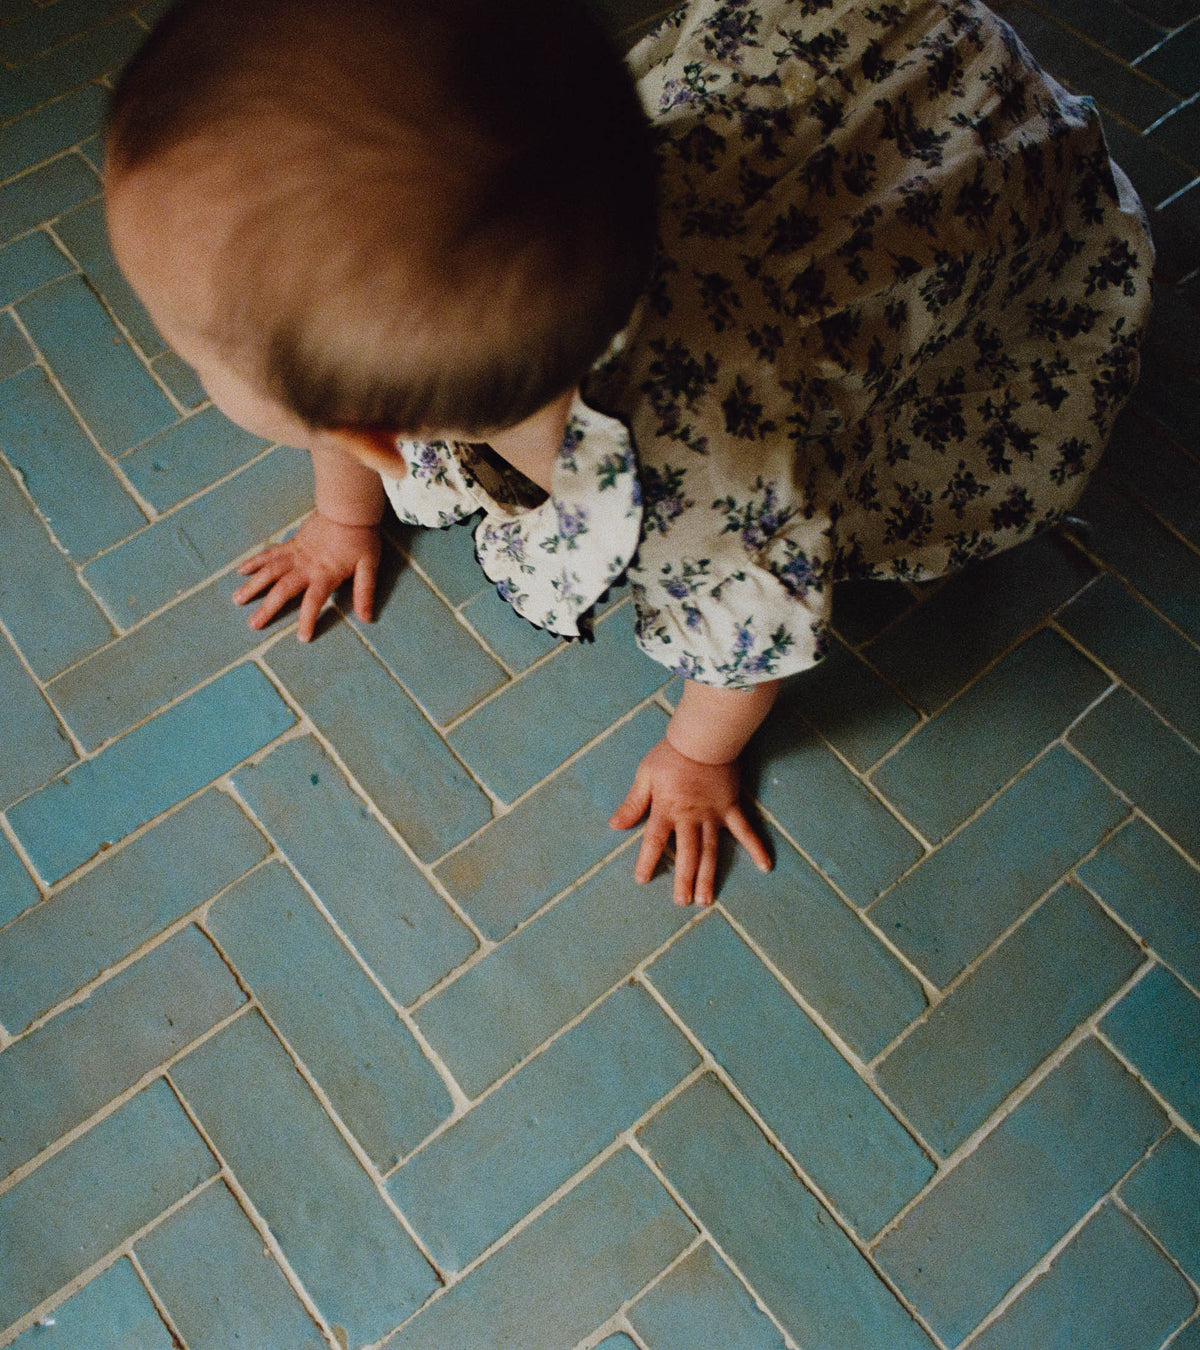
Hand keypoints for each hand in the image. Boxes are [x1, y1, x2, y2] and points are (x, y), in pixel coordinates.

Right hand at [233, 510, 380, 640]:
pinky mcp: (291, 544)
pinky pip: (269, 554)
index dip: (307, 620)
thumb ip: (365, 592)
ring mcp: (295, 554)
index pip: (313, 602)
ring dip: (253, 586)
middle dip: (268, 608)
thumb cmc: (361, 538)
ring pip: (269, 571)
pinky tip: (241, 570)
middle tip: (253, 624)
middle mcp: (306, 567)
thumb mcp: (369, 566)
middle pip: (283, 589)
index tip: (302, 638)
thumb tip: (367, 618)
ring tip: (237, 599)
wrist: (348, 508)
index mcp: (325, 575)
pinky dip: (254, 562)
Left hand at [609, 737, 770, 905]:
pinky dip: (756, 847)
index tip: (643, 880)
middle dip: (683, 879)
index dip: (647, 861)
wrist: (703, 736)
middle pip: (686, 853)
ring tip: (706, 899)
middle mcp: (690, 817)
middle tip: (682, 902)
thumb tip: (615, 825)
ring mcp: (713, 814)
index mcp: (666, 809)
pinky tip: (765, 866)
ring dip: (708, 876)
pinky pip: (745, 830)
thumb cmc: (670, 754)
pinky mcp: (731, 807)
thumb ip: (633, 803)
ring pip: (710, 850)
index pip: (653, 841)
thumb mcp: (645, 776)